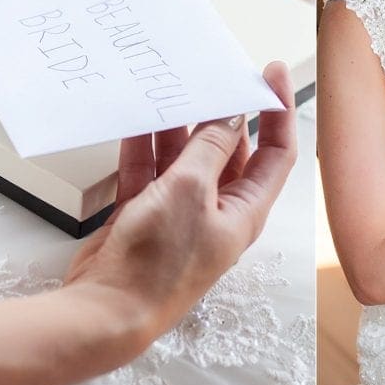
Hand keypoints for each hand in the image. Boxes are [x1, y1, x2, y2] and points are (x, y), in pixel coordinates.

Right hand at [63, 62, 296, 349]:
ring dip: (178, 128)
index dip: (278, 113)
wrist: (106, 310)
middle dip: (222, 115)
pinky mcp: (145, 215)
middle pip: (229, 152)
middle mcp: (217, 211)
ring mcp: (180, 214)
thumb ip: (209, 148)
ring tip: (171, 91)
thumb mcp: (191, 191)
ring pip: (185, 158)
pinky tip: (137, 120)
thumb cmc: (157, 266)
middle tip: (212, 78)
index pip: (276, 153)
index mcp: (245, 210)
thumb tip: (230, 117)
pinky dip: (144, 147)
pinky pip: (149, 171)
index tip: (270, 74)